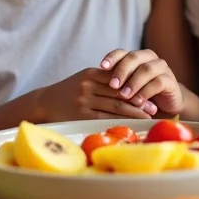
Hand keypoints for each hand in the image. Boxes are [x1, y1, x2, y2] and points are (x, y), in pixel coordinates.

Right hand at [35, 68, 154, 121]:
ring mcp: (84, 101)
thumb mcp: (84, 79)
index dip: (136, 84)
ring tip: (148, 116)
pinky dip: (122, 121)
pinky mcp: (82, 115)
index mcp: (90, 73)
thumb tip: (130, 83)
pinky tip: (132, 124)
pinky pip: (106, 118)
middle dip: (139, 99)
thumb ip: (103, 79)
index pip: (119, 77)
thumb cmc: (68, 92)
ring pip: (116, 106)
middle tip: (154, 106)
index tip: (150, 90)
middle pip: (120, 92)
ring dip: (135, 111)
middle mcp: (88, 85)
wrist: (44, 103)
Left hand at [99, 48, 179, 115]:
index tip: (101, 67)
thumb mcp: (126, 89)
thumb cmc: (140, 96)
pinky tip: (138, 102)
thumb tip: (95, 85)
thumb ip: (116, 83)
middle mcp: (149, 59)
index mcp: (136, 57)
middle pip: (134, 58)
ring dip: (134, 83)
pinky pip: (158, 82)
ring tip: (124, 95)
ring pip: (147, 69)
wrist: (165, 107)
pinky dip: (146, 92)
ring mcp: (162, 69)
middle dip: (122, 71)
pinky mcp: (171, 82)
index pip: (121, 52)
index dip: (112, 58)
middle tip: (112, 85)